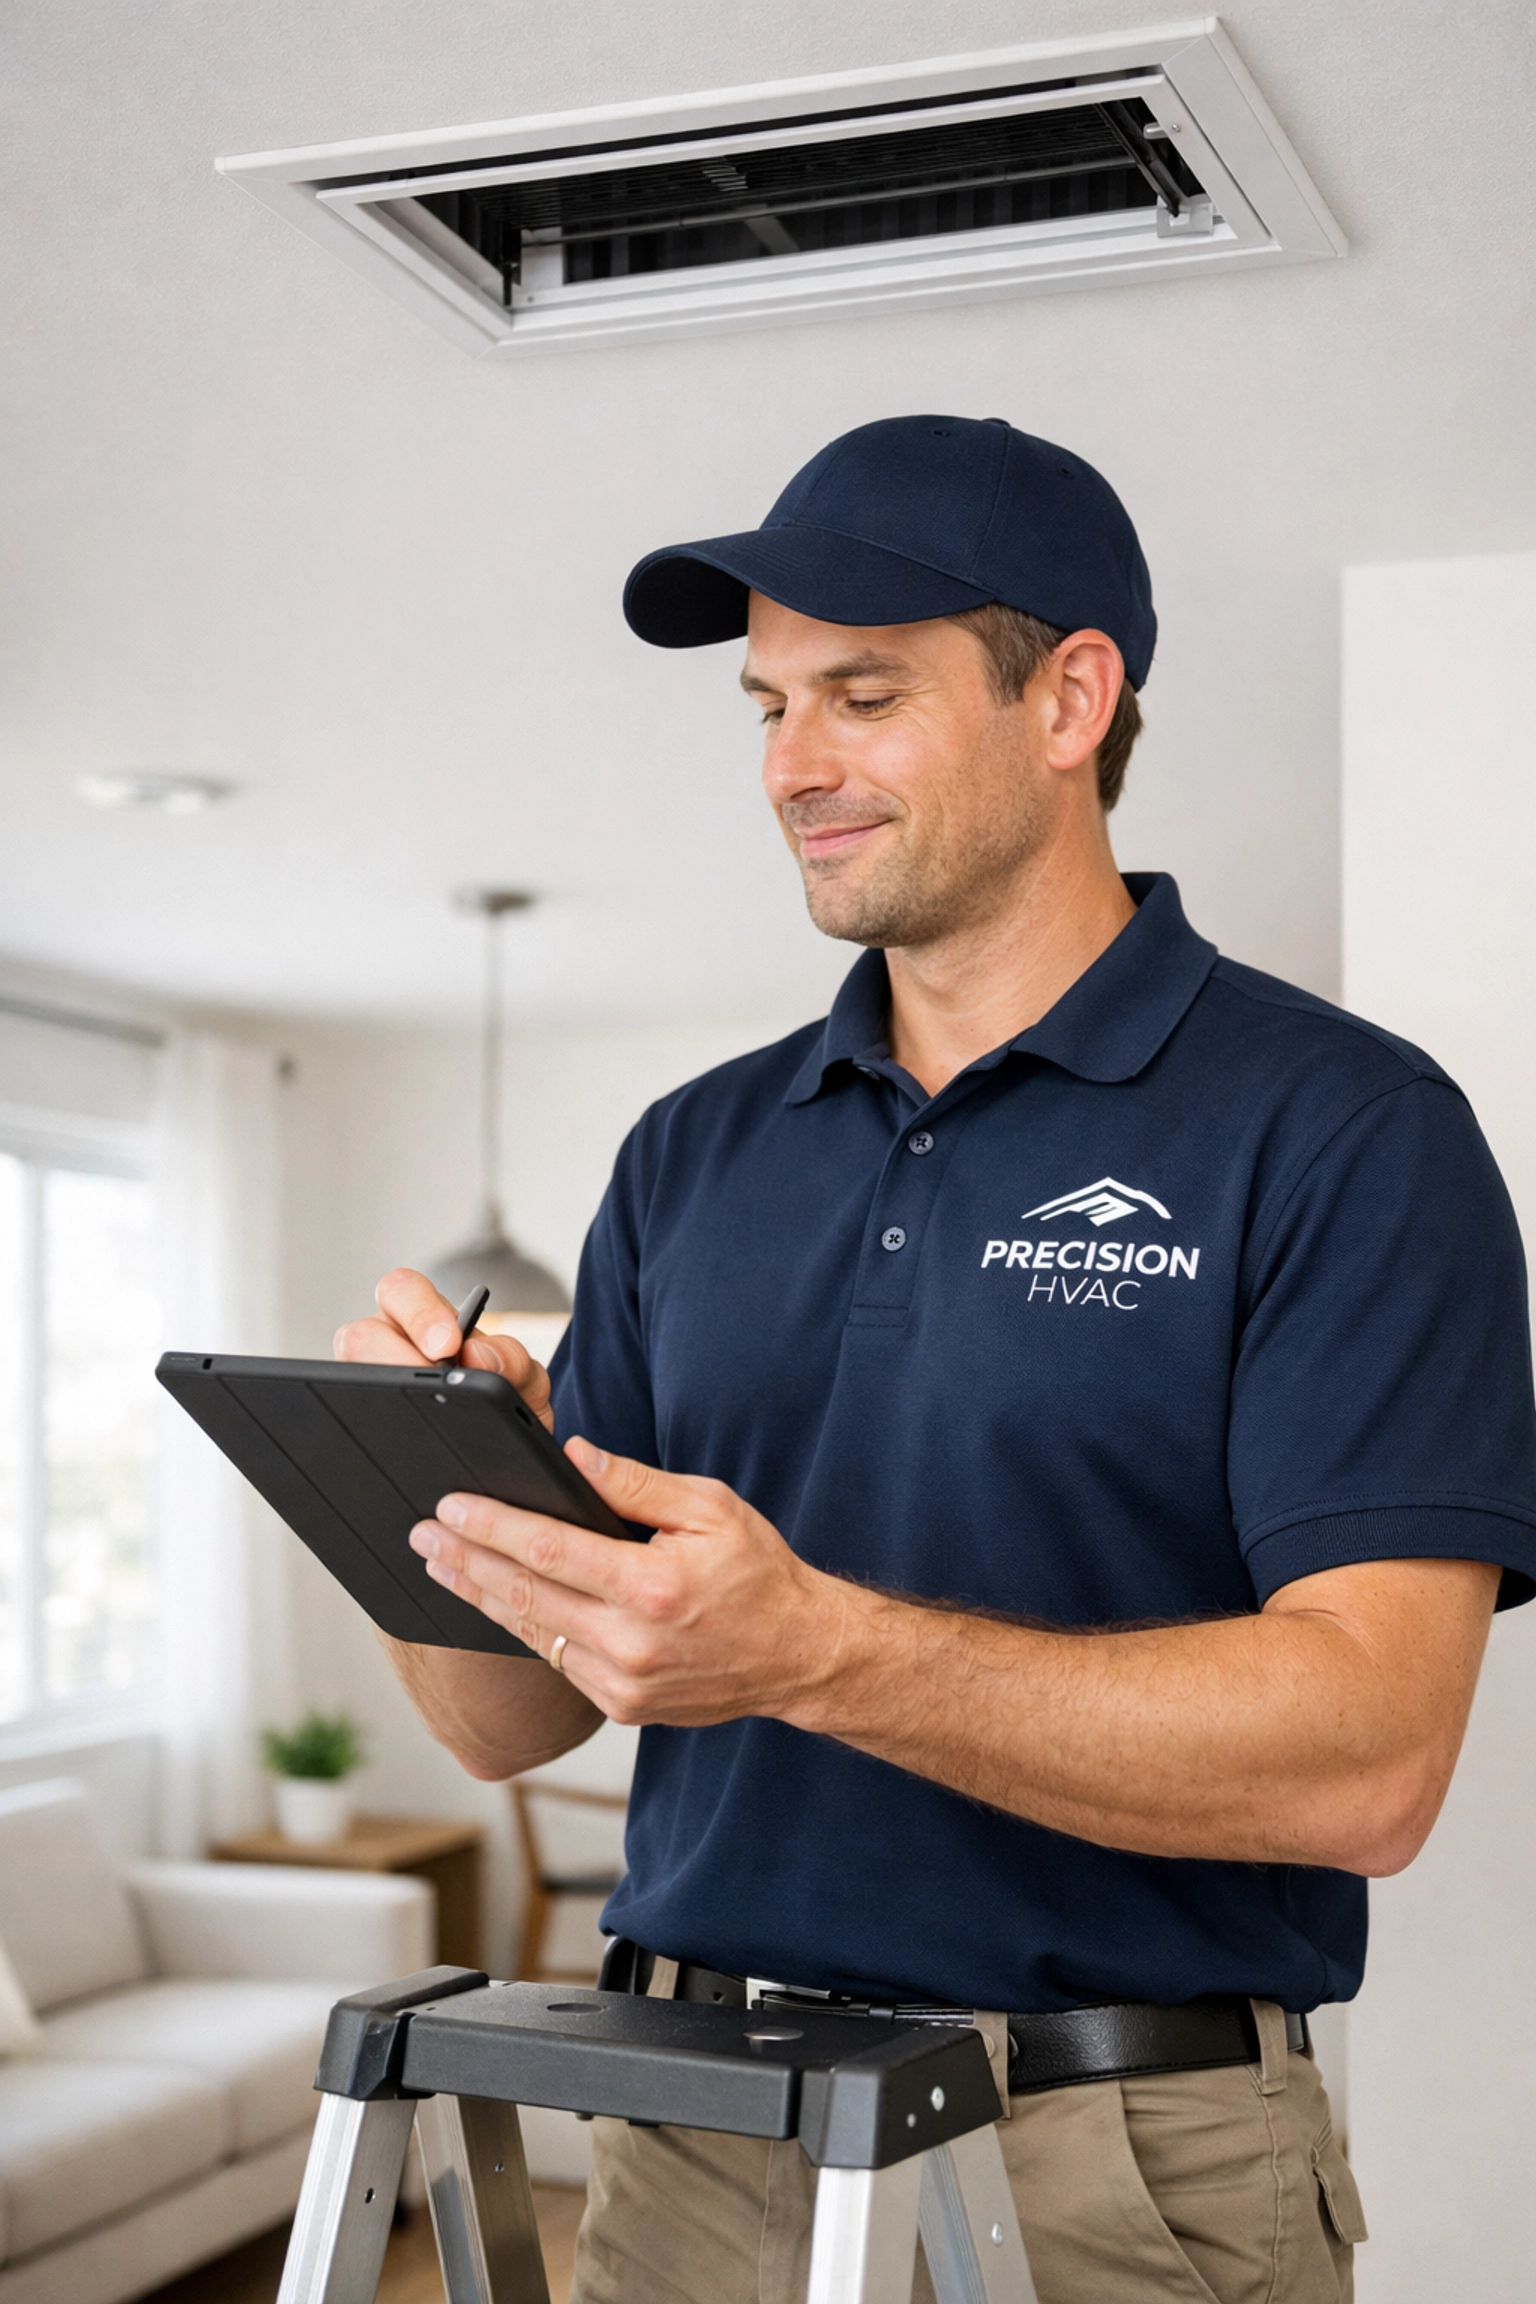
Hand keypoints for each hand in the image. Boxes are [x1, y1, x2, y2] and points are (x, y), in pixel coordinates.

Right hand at [335, 1267, 553, 1431]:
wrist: (505, 1462)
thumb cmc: (508, 1404)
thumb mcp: (524, 1382)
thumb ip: (513, 1362)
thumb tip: (478, 1353)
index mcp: (425, 1321)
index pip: (401, 1290)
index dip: (419, 1313)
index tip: (448, 1343)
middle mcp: (386, 1345)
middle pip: (359, 1334)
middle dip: (394, 1357)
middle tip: (433, 1384)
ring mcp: (365, 1385)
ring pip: (343, 1376)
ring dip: (382, 1395)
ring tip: (421, 1421)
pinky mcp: (359, 1425)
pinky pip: (348, 1423)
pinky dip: (371, 1430)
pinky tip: (404, 1451)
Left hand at [409, 1439, 855, 1726]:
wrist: (797, 1655)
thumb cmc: (758, 1574)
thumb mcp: (711, 1507)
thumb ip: (636, 1484)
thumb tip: (573, 1455)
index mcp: (652, 1587)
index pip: (549, 1552)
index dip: (492, 1528)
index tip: (449, 1508)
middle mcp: (631, 1642)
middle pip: (524, 1597)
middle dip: (465, 1561)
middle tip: (422, 1536)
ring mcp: (622, 1683)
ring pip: (532, 1634)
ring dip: (480, 1597)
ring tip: (441, 1566)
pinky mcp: (620, 1706)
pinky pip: (556, 1662)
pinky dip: (522, 1630)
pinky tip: (495, 1604)